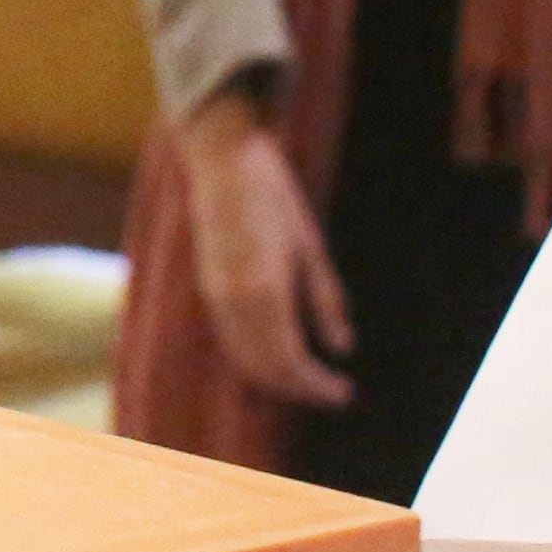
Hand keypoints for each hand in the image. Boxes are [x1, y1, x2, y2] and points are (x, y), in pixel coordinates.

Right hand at [178, 86, 352, 410]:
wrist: (221, 159)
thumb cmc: (273, 195)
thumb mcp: (311, 247)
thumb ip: (326, 301)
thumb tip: (343, 347)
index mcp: (265, 291)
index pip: (290, 362)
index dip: (317, 386)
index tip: (345, 392)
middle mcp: (234, 301)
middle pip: (264, 368)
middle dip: (299, 389)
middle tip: (332, 391)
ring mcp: (214, 294)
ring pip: (242, 358)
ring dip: (275, 377)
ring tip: (310, 378)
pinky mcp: (206, 286)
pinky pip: (229, 338)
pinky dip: (254, 358)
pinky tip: (279, 354)